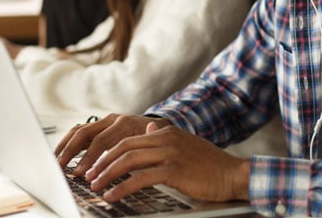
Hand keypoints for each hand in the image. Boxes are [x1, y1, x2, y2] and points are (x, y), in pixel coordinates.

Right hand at [54, 114, 167, 175]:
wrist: (159, 127)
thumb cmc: (156, 140)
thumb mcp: (150, 148)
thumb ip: (136, 154)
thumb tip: (123, 163)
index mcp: (124, 124)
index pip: (101, 141)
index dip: (89, 158)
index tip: (81, 173)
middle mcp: (112, 119)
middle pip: (85, 132)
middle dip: (71, 151)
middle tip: (61, 167)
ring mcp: (104, 122)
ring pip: (79, 130)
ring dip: (65, 146)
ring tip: (56, 162)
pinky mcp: (98, 127)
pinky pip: (79, 133)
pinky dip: (68, 143)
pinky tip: (61, 156)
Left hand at [85, 122, 250, 202]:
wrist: (233, 174)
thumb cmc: (210, 165)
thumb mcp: (185, 145)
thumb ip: (165, 138)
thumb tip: (150, 127)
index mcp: (166, 131)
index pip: (128, 139)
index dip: (108, 152)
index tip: (95, 165)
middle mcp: (166, 138)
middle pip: (124, 147)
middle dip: (101, 162)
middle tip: (88, 176)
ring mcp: (170, 152)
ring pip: (128, 160)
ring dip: (107, 174)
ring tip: (95, 186)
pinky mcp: (174, 169)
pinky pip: (141, 177)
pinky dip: (122, 187)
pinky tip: (113, 195)